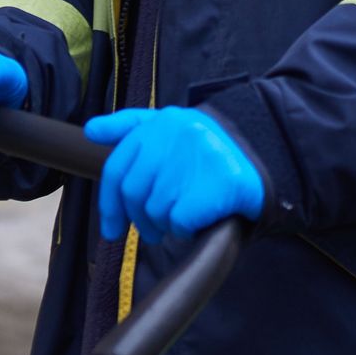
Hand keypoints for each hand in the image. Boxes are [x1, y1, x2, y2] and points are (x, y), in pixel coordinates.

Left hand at [85, 107, 263, 243]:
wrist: (265, 157)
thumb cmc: (208, 154)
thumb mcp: (170, 130)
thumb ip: (129, 128)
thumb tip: (90, 131)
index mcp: (161, 122)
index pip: (117, 169)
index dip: (109, 205)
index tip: (111, 230)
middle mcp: (175, 135)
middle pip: (133, 194)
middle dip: (139, 219)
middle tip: (151, 232)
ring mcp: (194, 158)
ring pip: (155, 210)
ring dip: (166, 224)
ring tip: (184, 216)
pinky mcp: (212, 184)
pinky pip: (179, 221)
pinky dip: (185, 229)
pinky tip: (199, 220)